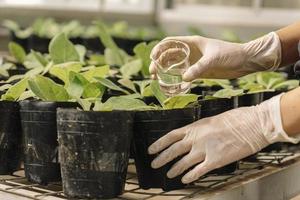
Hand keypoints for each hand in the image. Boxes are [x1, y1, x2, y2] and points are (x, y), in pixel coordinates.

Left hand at [148, 94, 297, 183]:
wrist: (252, 124)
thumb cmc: (235, 119)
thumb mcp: (212, 120)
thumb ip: (199, 130)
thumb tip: (192, 136)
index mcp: (195, 127)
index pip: (170, 136)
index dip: (159, 144)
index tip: (151, 149)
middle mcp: (196, 139)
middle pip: (173, 151)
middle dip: (162, 158)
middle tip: (154, 164)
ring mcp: (204, 150)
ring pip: (183, 163)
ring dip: (174, 169)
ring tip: (168, 174)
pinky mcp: (215, 161)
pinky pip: (198, 171)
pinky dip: (190, 176)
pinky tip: (185, 180)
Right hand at [149, 32, 281, 80]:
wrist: (244, 62)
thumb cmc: (231, 54)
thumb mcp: (214, 59)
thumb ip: (199, 68)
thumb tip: (184, 78)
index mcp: (192, 43)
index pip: (170, 43)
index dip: (158, 49)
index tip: (152, 58)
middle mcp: (190, 52)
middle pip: (169, 55)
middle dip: (158, 62)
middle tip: (152, 73)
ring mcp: (194, 62)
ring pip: (174, 66)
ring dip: (164, 71)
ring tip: (156, 79)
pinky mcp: (198, 72)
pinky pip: (183, 75)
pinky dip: (175, 79)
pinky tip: (170, 85)